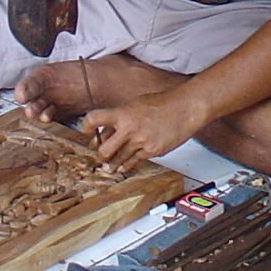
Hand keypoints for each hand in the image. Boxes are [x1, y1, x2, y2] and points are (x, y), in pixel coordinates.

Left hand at [81, 89, 203, 173]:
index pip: (94, 119)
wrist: (184, 109)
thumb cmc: (161, 104)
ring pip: (118, 159)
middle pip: (104, 150)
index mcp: (123, 113)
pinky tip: (124, 166)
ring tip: (108, 166)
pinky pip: (133, 162)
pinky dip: (127, 164)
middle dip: (101, 153)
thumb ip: (119, 118)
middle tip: (100, 154)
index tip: (86, 130)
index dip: (86, 126)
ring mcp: (140, 142)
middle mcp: (129, 129)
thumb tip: (105, 132)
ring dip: (112, 163)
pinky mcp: (151, 151)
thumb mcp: (135, 105)